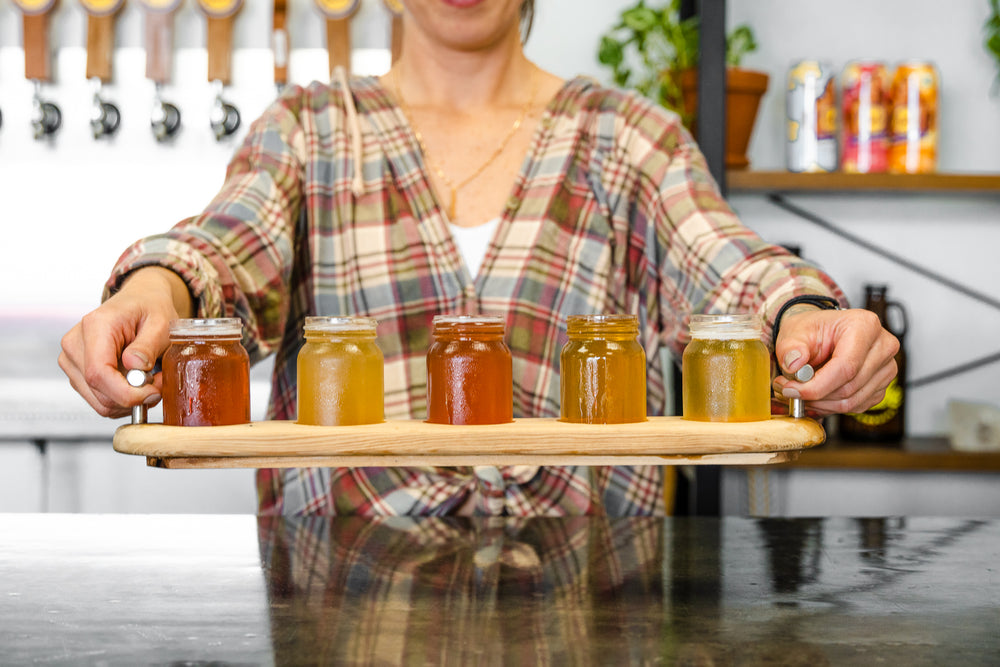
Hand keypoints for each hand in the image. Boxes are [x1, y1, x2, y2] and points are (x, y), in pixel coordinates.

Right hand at [58, 267, 190, 417]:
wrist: (139, 301)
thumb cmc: (150, 309)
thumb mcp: (161, 324)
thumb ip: (148, 346)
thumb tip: (135, 366)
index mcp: (95, 326)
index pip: (99, 373)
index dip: (126, 393)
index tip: (152, 393)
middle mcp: (75, 343)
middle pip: (98, 390)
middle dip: (133, 397)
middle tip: (159, 384)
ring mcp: (71, 359)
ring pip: (98, 400)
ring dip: (128, 399)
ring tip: (149, 380)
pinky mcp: (76, 371)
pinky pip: (98, 399)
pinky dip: (120, 398)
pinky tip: (135, 383)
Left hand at [771, 307, 899, 415]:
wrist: (821, 334)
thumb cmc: (812, 331)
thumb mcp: (793, 332)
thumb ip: (790, 348)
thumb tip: (794, 364)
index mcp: (865, 325)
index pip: (845, 367)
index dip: (816, 385)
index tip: (791, 390)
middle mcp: (883, 346)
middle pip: (849, 387)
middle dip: (815, 395)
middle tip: (789, 391)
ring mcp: (886, 368)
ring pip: (852, 401)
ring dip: (821, 404)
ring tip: (800, 393)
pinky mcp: (882, 386)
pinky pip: (857, 406)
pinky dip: (832, 407)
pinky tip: (817, 396)